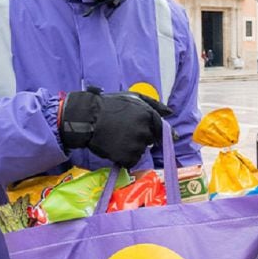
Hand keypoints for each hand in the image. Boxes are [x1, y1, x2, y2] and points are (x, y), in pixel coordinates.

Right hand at [57, 88, 171, 167]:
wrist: (87, 118)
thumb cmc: (109, 105)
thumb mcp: (133, 98)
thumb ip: (154, 104)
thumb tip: (170, 112)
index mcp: (148, 115)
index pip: (161, 128)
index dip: (160, 133)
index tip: (162, 137)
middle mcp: (145, 131)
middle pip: (149, 140)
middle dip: (140, 137)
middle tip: (124, 131)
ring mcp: (136, 145)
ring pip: (140, 151)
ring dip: (132, 147)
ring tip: (117, 137)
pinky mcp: (127, 156)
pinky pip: (131, 160)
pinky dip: (124, 157)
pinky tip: (114, 147)